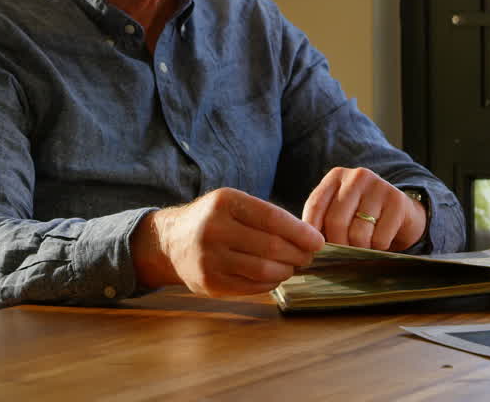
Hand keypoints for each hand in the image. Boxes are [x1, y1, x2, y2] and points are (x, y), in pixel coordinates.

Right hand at [132, 188, 323, 296]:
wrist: (171, 242)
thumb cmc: (214, 219)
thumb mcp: (233, 204)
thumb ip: (266, 216)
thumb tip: (308, 236)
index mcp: (224, 203)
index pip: (272, 218)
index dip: (300, 232)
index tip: (318, 241)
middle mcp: (214, 230)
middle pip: (271, 247)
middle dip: (298, 254)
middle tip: (309, 256)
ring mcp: (209, 259)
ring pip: (263, 270)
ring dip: (287, 270)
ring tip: (294, 266)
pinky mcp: (209, 283)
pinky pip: (251, 286)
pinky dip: (271, 282)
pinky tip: (276, 276)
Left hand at [302, 167, 426, 250]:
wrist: (403, 214)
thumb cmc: (362, 218)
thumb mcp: (339, 213)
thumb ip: (321, 223)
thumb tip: (306, 248)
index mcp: (336, 177)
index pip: (315, 206)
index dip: (311, 233)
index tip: (314, 251)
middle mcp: (357, 176)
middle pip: (336, 222)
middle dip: (338, 246)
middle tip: (342, 256)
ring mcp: (378, 186)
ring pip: (358, 234)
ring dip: (359, 250)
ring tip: (362, 248)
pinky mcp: (397, 201)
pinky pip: (379, 239)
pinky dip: (378, 249)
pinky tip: (380, 242)